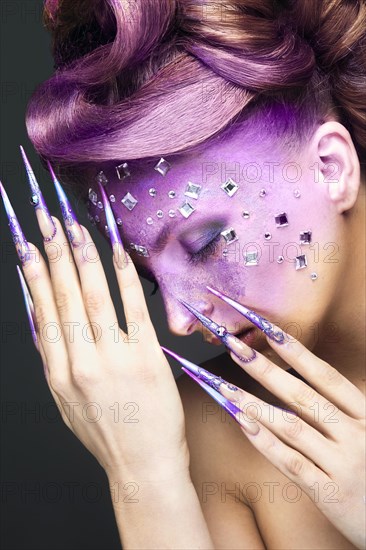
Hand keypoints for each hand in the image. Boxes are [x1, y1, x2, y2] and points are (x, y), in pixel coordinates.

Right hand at [6, 170, 188, 482]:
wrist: (143, 467)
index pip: (43, 310)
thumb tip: (44, 318)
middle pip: (64, 296)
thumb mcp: (67, 401)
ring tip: (74, 226)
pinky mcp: (145, 357)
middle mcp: (80, 362)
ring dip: (83, 257)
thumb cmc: (107, 433)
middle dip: (53, 253)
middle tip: (47, 219)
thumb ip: (55, 360)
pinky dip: (123, 276)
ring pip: (93, 296)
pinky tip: (116, 251)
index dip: (34, 273)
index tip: (27, 243)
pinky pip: (132, 308)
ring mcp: (114, 359)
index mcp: (58, 372)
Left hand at [173, 290, 364, 548]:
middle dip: (265, 368)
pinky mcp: (330, 493)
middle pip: (303, 395)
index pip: (325, 376)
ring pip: (292, 427)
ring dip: (254, 403)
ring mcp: (342, 464)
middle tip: (234, 346)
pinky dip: (264, 442)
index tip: (266, 328)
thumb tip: (304, 375)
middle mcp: (356, 435)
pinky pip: (291, 463)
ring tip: (224, 386)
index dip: (295, 350)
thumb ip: (342, 408)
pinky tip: (241, 424)